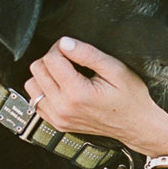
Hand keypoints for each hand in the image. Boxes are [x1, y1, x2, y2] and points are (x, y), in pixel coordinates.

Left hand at [22, 37, 167, 151]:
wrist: (136, 125)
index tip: (73, 50)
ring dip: (45, 75)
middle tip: (71, 61)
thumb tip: (64, 43)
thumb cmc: (130, 97)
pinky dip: (44, 90)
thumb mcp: (116, 69)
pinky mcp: (56, 123)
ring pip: (32, 85)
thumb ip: (88, 54)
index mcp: (77, 94)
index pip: (51, 60)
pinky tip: (61, 88)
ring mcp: (57, 118)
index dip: (61, 48)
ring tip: (65, 74)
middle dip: (52, 59)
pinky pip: (36, 101)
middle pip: (37, 70)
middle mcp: (63, 108)